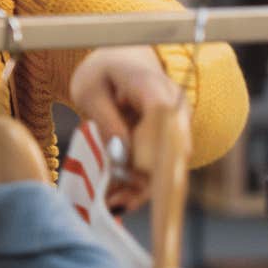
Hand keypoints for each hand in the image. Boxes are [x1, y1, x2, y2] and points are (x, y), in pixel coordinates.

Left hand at [67, 46, 187, 212]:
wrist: (124, 63)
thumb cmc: (102, 75)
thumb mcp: (90, 92)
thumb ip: (106, 121)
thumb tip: (122, 156)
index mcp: (150, 84)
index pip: (161, 115)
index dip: (152, 146)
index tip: (133, 174)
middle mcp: (174, 106)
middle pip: (170, 148)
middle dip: (145, 181)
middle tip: (115, 203)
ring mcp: (178, 125)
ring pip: (168, 164)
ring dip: (142, 190)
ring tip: (113, 205)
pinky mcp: (172, 142)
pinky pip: (161, 167)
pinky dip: (141, 185)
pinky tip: (119, 199)